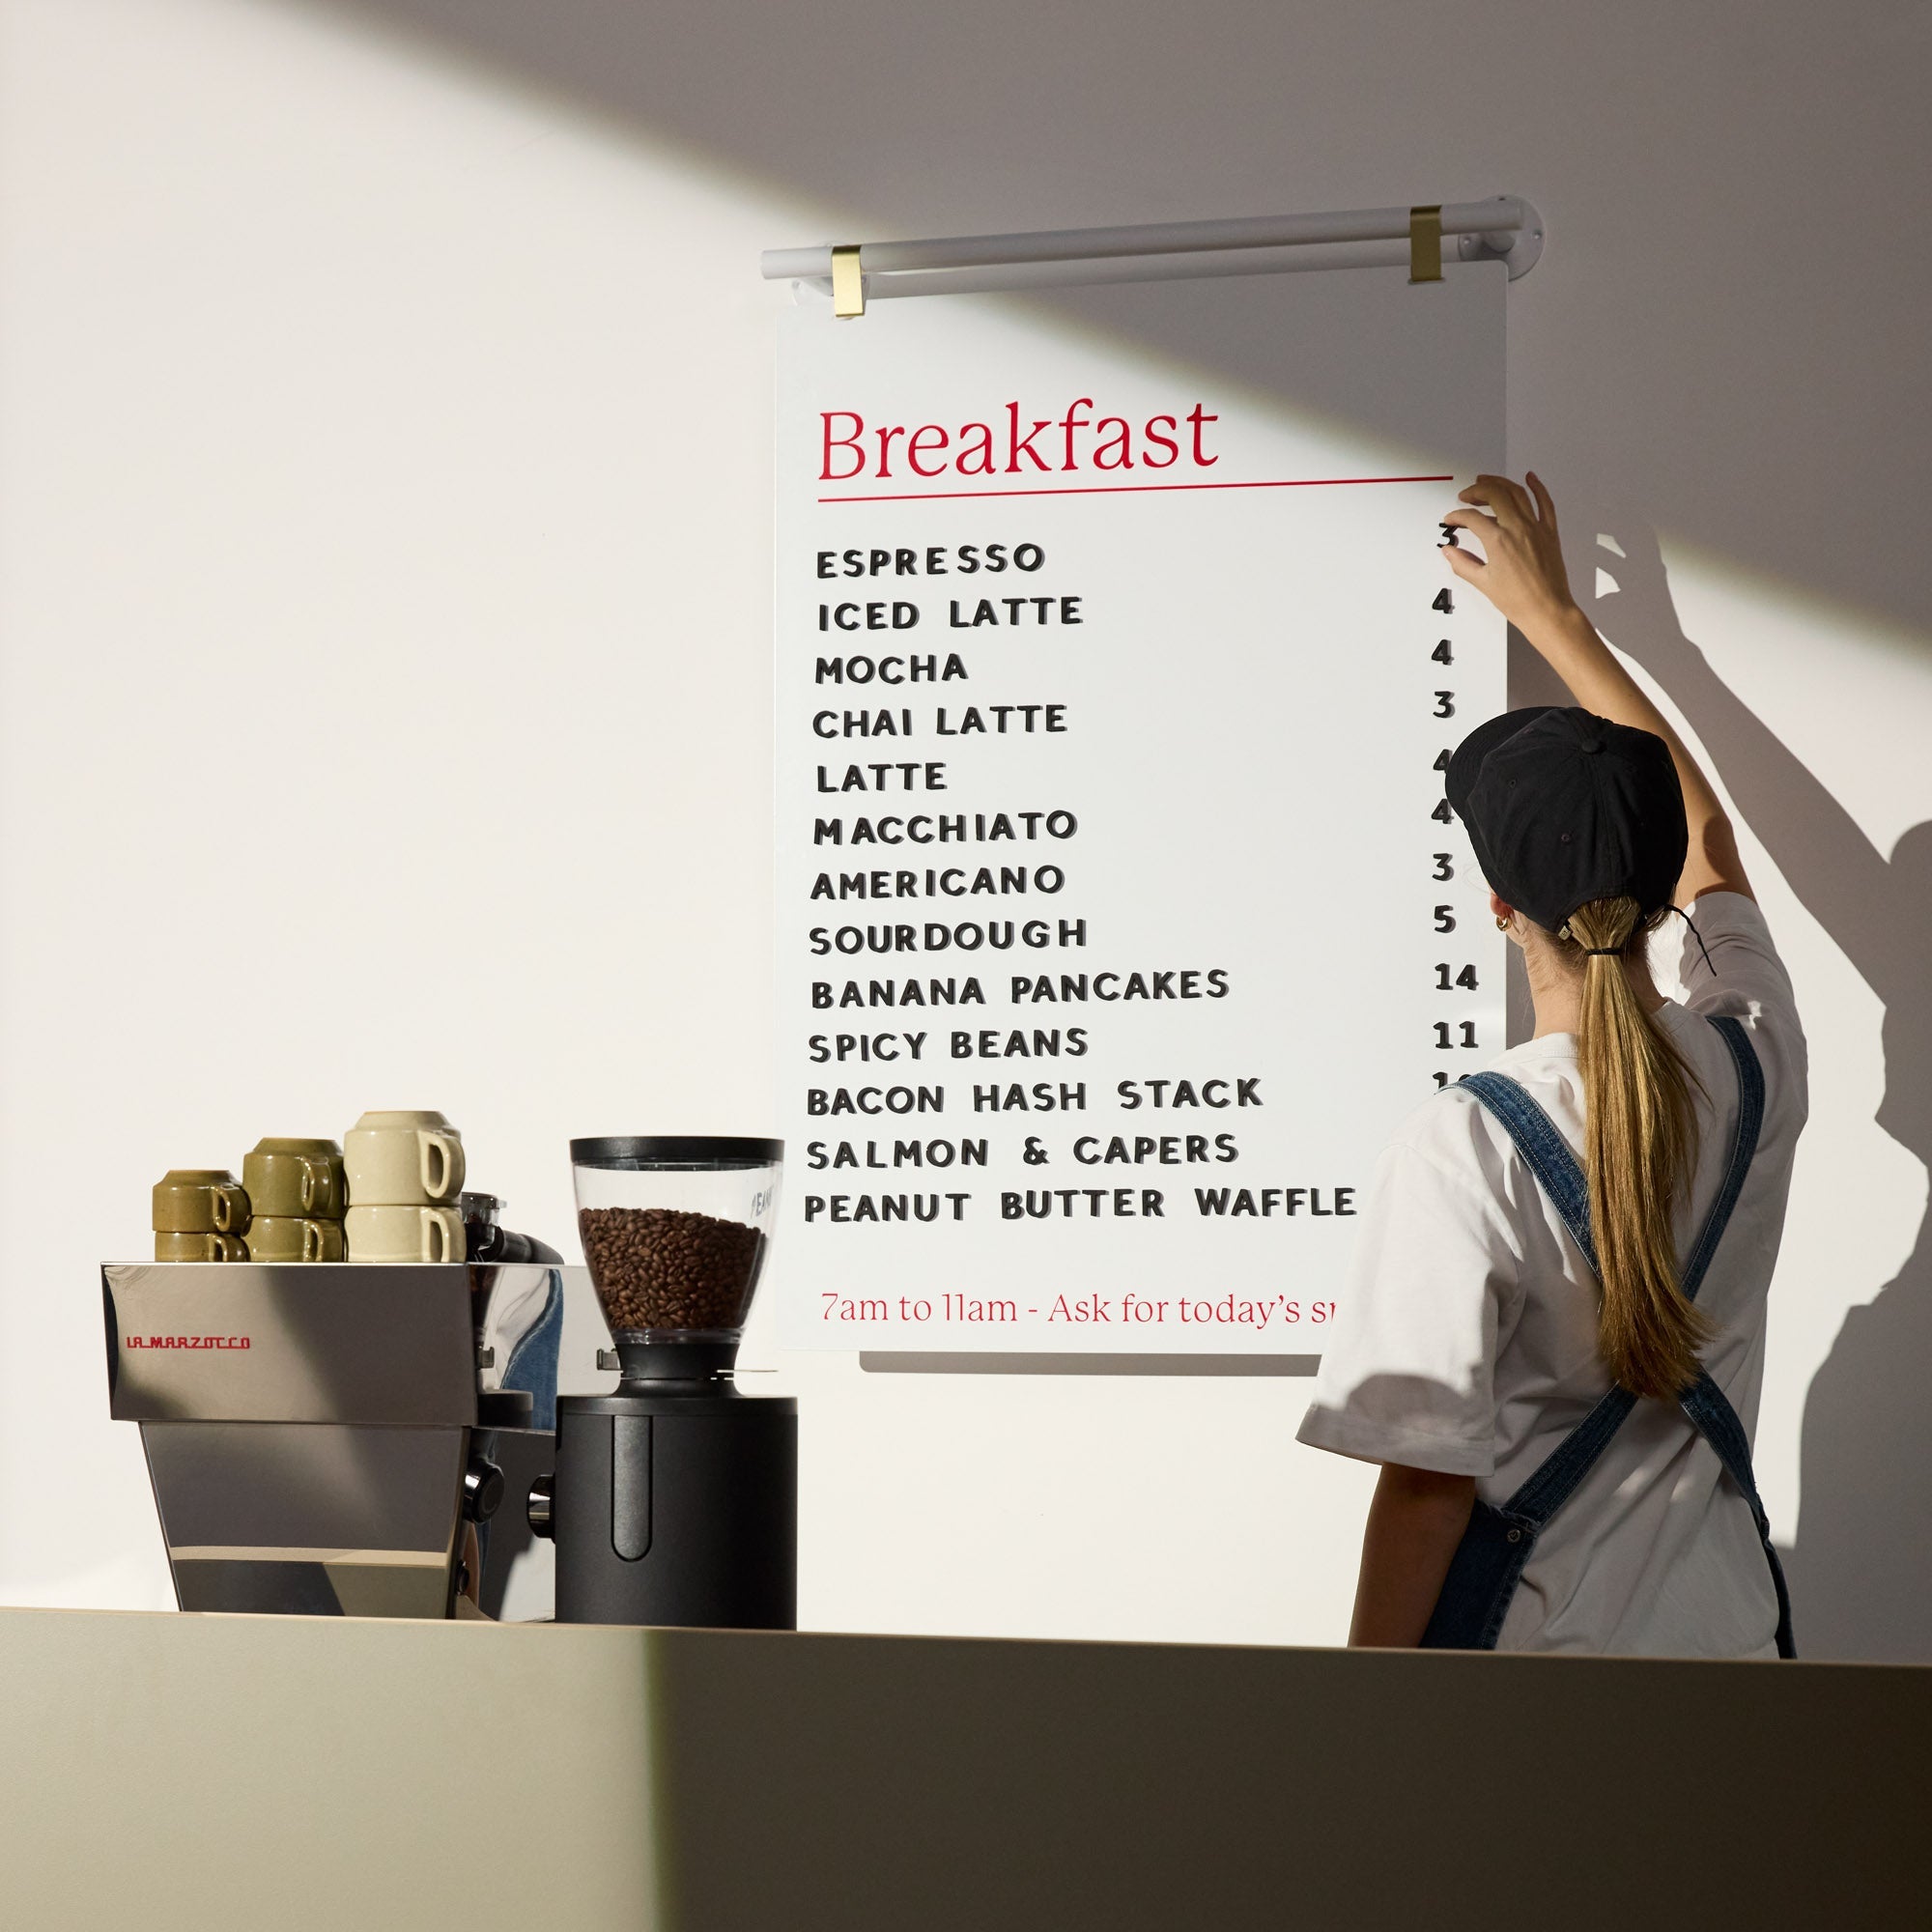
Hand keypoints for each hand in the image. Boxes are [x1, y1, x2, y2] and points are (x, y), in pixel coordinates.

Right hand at [1440, 472, 1578, 639]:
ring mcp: (1535, 528)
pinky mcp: (1549, 532)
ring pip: (1517, 493)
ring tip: (1487, 481)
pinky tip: (1530, 477)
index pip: (1472, 518)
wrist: (1547, 610)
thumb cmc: (1519, 601)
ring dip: (1500, 483)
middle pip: (1495, 495)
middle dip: (1476, 490)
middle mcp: (1518, 529)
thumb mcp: (1484, 583)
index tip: (1451, 519)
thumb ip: (1463, 563)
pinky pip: (1545, 502)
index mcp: (1499, 542)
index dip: (1457, 516)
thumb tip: (1450, 552)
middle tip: (1466, 495)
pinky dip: (1538, 487)